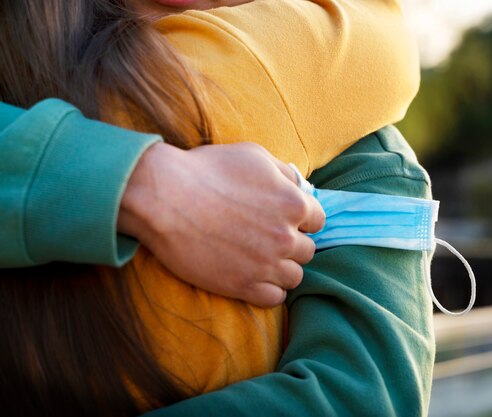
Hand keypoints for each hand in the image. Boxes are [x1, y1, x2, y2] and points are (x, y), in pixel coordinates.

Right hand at [117, 142, 324, 306]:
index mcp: (294, 204)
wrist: (164, 196)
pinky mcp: (243, 286)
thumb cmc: (208, 170)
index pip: (318, 221)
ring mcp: (265, 264)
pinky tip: (254, 276)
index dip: (302, 219)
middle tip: (267, 238)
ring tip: (261, 259)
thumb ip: (285, 173)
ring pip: (294, 277)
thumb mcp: (255, 156)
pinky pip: (274, 298)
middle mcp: (285, 237)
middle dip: (292, 244)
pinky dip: (269, 289)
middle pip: (307, 250)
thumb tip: (301, 187)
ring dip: (282, 268)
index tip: (284, 219)